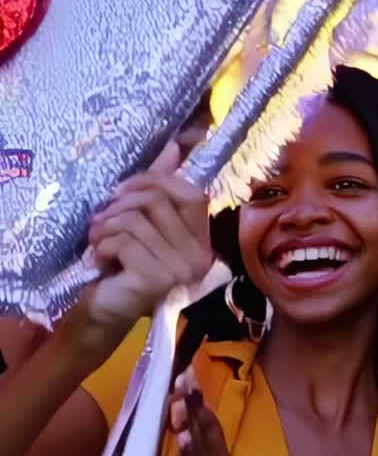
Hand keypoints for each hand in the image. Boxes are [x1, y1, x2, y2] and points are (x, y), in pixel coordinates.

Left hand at [78, 141, 211, 338]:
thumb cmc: (122, 264)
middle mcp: (199, 256)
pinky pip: (124, 241)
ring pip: (137, 220)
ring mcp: (181, 270)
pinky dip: (103, 247)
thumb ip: (158, 186)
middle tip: (101, 223)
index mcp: (201, 240)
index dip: (153, 181)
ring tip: (97, 242)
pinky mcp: (156, 279)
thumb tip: (175, 144)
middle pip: (158, 202)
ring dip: (106, 228)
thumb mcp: (139, 221)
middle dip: (119, 207)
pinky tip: (101, 261)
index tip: (120, 192)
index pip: (189, 193)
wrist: (104, 310)